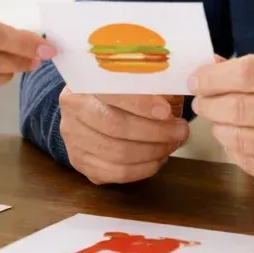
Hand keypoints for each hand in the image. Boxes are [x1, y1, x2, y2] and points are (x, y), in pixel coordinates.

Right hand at [58, 91, 188, 184]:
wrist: (88, 109)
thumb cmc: (117, 92)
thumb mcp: (131, 79)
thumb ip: (150, 84)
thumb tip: (175, 94)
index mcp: (84, 83)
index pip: (112, 94)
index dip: (141, 104)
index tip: (168, 111)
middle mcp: (72, 111)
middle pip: (115, 126)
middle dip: (155, 132)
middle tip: (180, 131)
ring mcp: (73, 139)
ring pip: (117, 154)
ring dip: (153, 151)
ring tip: (172, 144)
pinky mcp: (80, 162)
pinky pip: (116, 173)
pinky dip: (143, 168)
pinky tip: (158, 158)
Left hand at [189, 52, 253, 195]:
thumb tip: (212, 67)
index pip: (248, 74)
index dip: (214, 77)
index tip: (197, 79)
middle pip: (240, 109)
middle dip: (210, 104)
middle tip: (202, 101)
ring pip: (242, 139)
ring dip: (220, 128)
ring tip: (217, 120)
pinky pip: (252, 164)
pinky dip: (236, 150)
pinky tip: (235, 139)